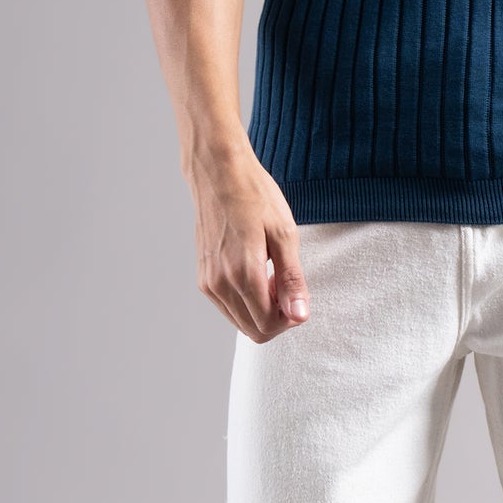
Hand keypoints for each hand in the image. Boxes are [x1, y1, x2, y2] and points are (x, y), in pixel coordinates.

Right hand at [189, 146, 309, 341]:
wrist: (219, 173)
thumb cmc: (255, 197)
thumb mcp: (284, 234)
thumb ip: (292, 280)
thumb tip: (299, 316)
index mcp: (243, 274)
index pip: (267, 325)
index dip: (289, 318)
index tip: (297, 293)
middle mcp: (220, 284)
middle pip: (253, 330)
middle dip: (277, 318)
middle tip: (287, 285)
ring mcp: (208, 281)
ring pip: (240, 321)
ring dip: (261, 310)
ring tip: (272, 275)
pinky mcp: (203, 276)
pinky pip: (228, 306)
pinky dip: (246, 301)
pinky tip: (256, 273)